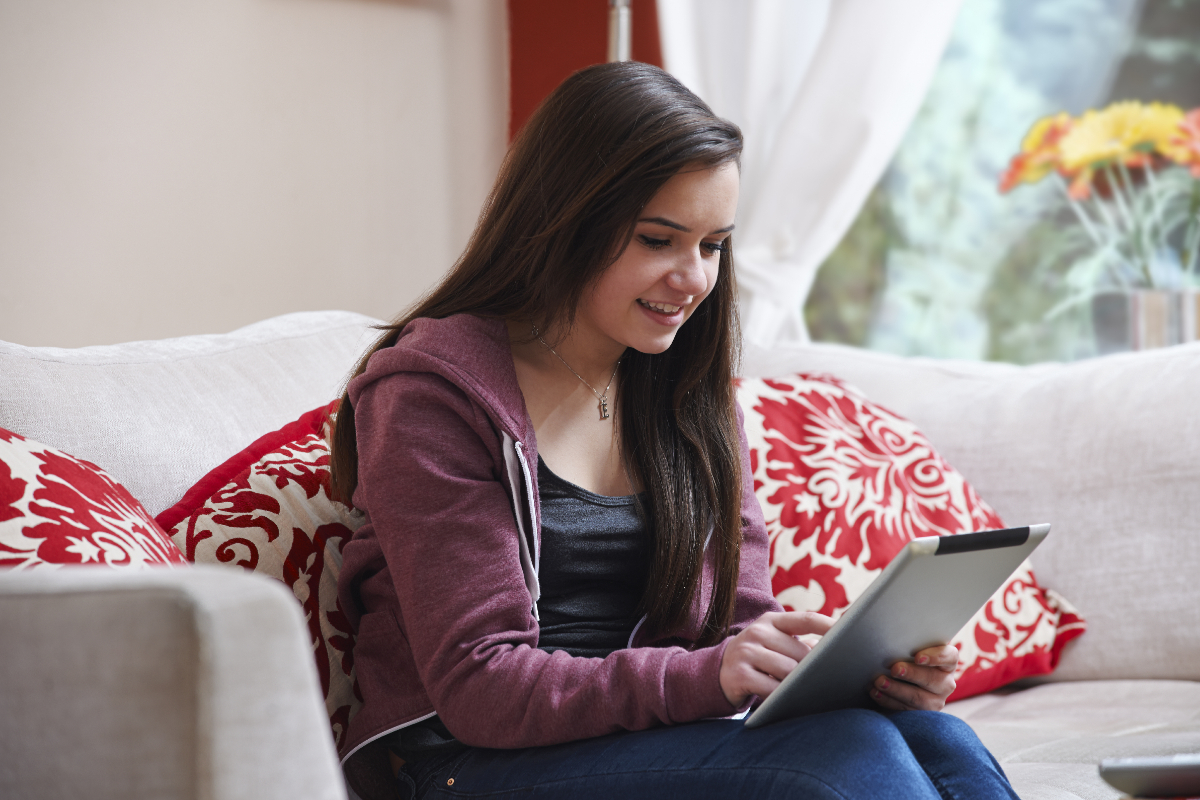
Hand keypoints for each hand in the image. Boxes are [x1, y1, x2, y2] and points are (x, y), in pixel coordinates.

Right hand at [719, 611, 833, 706]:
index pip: (806, 619)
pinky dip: (783, 697)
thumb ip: (803, 644)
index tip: (850, 634)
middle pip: (800, 652)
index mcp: (771, 620)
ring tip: (810, 692)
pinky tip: (789, 701)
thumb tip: (841, 652)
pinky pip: (771, 688)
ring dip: (800, 685)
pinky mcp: (739, 674)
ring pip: (788, 671)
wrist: (719, 673)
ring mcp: (746, 652)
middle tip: (830, 680)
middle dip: (815, 669)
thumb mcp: (776, 644)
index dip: (829, 626)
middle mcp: (757, 632)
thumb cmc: (760, 658)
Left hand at [870, 644, 958, 711]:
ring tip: (879, 682)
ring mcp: (936, 701)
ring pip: (919, 698)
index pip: (949, 657)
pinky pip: (906, 709)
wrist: (905, 679)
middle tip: (894, 669)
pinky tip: (875, 693)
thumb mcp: (914, 648)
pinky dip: (888, 701)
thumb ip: (911, 643)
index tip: (917, 657)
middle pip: (932, 679)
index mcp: (948, 663)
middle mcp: (946, 683)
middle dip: (911, 674)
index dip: (935, 656)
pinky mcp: (922, 714)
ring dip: (897, 690)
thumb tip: (894, 637)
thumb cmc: (909, 656)